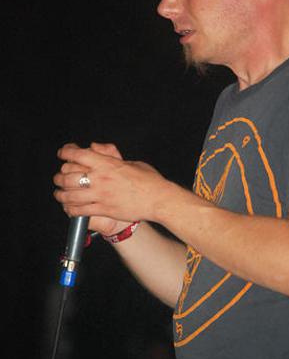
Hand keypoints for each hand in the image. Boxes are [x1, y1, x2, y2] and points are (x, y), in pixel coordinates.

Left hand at [53, 142, 167, 234]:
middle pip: (68, 176)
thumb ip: (111, 154)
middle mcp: (101, 179)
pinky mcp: (104, 210)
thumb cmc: (149, 180)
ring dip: (61, 194)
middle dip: (60, 176)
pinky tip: (68, 208)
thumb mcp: (130, 161)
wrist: (158, 199)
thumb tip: (95, 147)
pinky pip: (80, 210)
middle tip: (59, 177)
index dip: (66, 153)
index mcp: (107, 164)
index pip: (78, 155)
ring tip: (59, 194)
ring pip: (70, 195)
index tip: (63, 154)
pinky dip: (70, 209)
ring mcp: (101, 195)